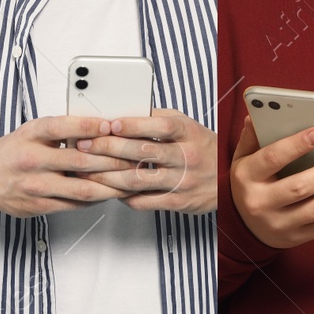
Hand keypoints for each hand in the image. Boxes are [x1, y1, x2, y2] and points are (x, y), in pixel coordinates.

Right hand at [0, 116, 138, 217]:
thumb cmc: (17, 150)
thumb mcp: (34, 132)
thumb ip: (65, 129)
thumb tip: (106, 124)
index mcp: (31, 136)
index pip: (61, 128)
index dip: (88, 126)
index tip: (111, 124)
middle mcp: (31, 160)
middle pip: (80, 162)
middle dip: (114, 160)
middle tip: (136, 157)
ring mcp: (34, 186)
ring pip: (82, 188)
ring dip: (112, 185)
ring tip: (132, 179)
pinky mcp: (38, 206)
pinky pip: (76, 204)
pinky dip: (98, 198)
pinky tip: (112, 191)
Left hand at [78, 109, 217, 213]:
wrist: (228, 179)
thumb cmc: (202, 149)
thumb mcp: (188, 127)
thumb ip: (159, 119)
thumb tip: (124, 112)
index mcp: (189, 133)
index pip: (161, 126)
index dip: (134, 125)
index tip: (110, 124)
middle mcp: (187, 157)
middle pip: (143, 152)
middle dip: (108, 148)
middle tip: (85, 145)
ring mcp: (182, 181)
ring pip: (137, 179)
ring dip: (106, 175)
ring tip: (87, 169)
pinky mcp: (177, 201)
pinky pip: (142, 201)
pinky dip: (121, 195)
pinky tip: (109, 188)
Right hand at [230, 116, 313, 248]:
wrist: (244, 227)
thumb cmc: (251, 184)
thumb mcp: (244, 158)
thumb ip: (254, 136)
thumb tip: (257, 114)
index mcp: (248, 178)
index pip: (272, 159)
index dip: (296, 145)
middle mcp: (262, 203)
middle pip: (301, 187)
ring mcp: (281, 224)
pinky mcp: (299, 237)